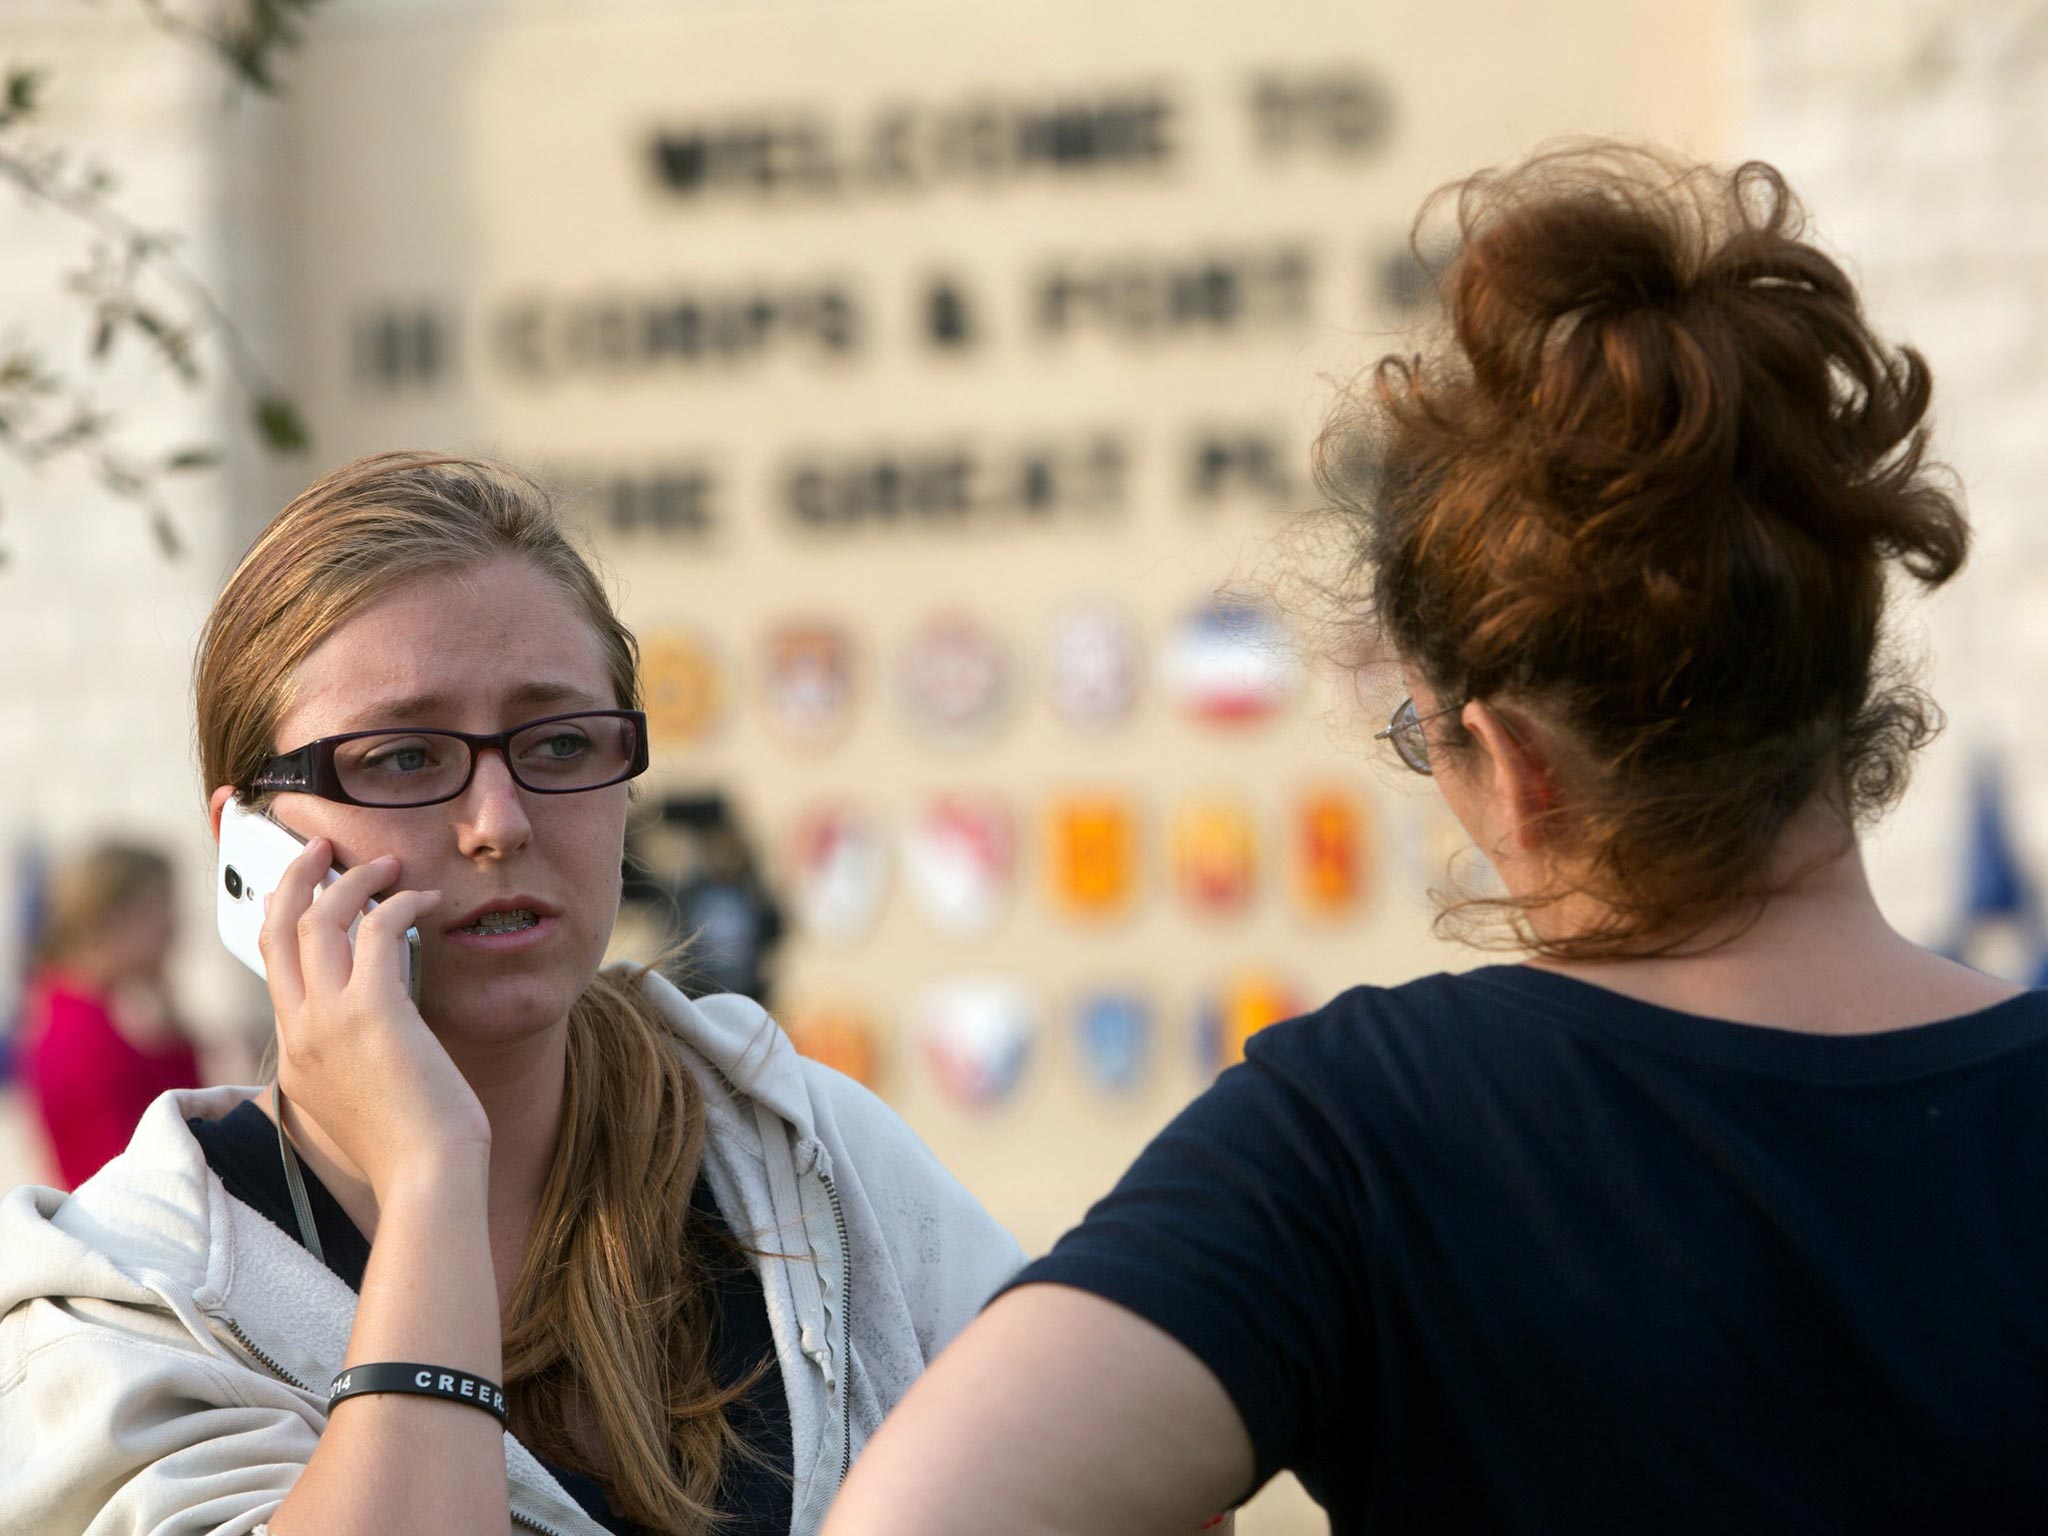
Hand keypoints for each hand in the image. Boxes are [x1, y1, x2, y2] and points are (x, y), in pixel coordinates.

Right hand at [259, 837, 488, 1198]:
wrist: (427, 1179)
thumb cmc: (414, 1147)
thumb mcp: (366, 1097)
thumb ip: (359, 1052)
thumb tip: (382, 1009)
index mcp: (296, 1054)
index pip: (272, 967)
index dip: (284, 917)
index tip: (302, 889)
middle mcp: (301, 1032)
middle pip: (277, 931)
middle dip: (296, 878)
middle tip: (322, 847)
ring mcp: (329, 1022)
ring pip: (318, 922)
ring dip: (352, 881)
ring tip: (387, 863)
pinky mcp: (372, 1013)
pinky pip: (375, 931)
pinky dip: (399, 904)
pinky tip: (425, 899)